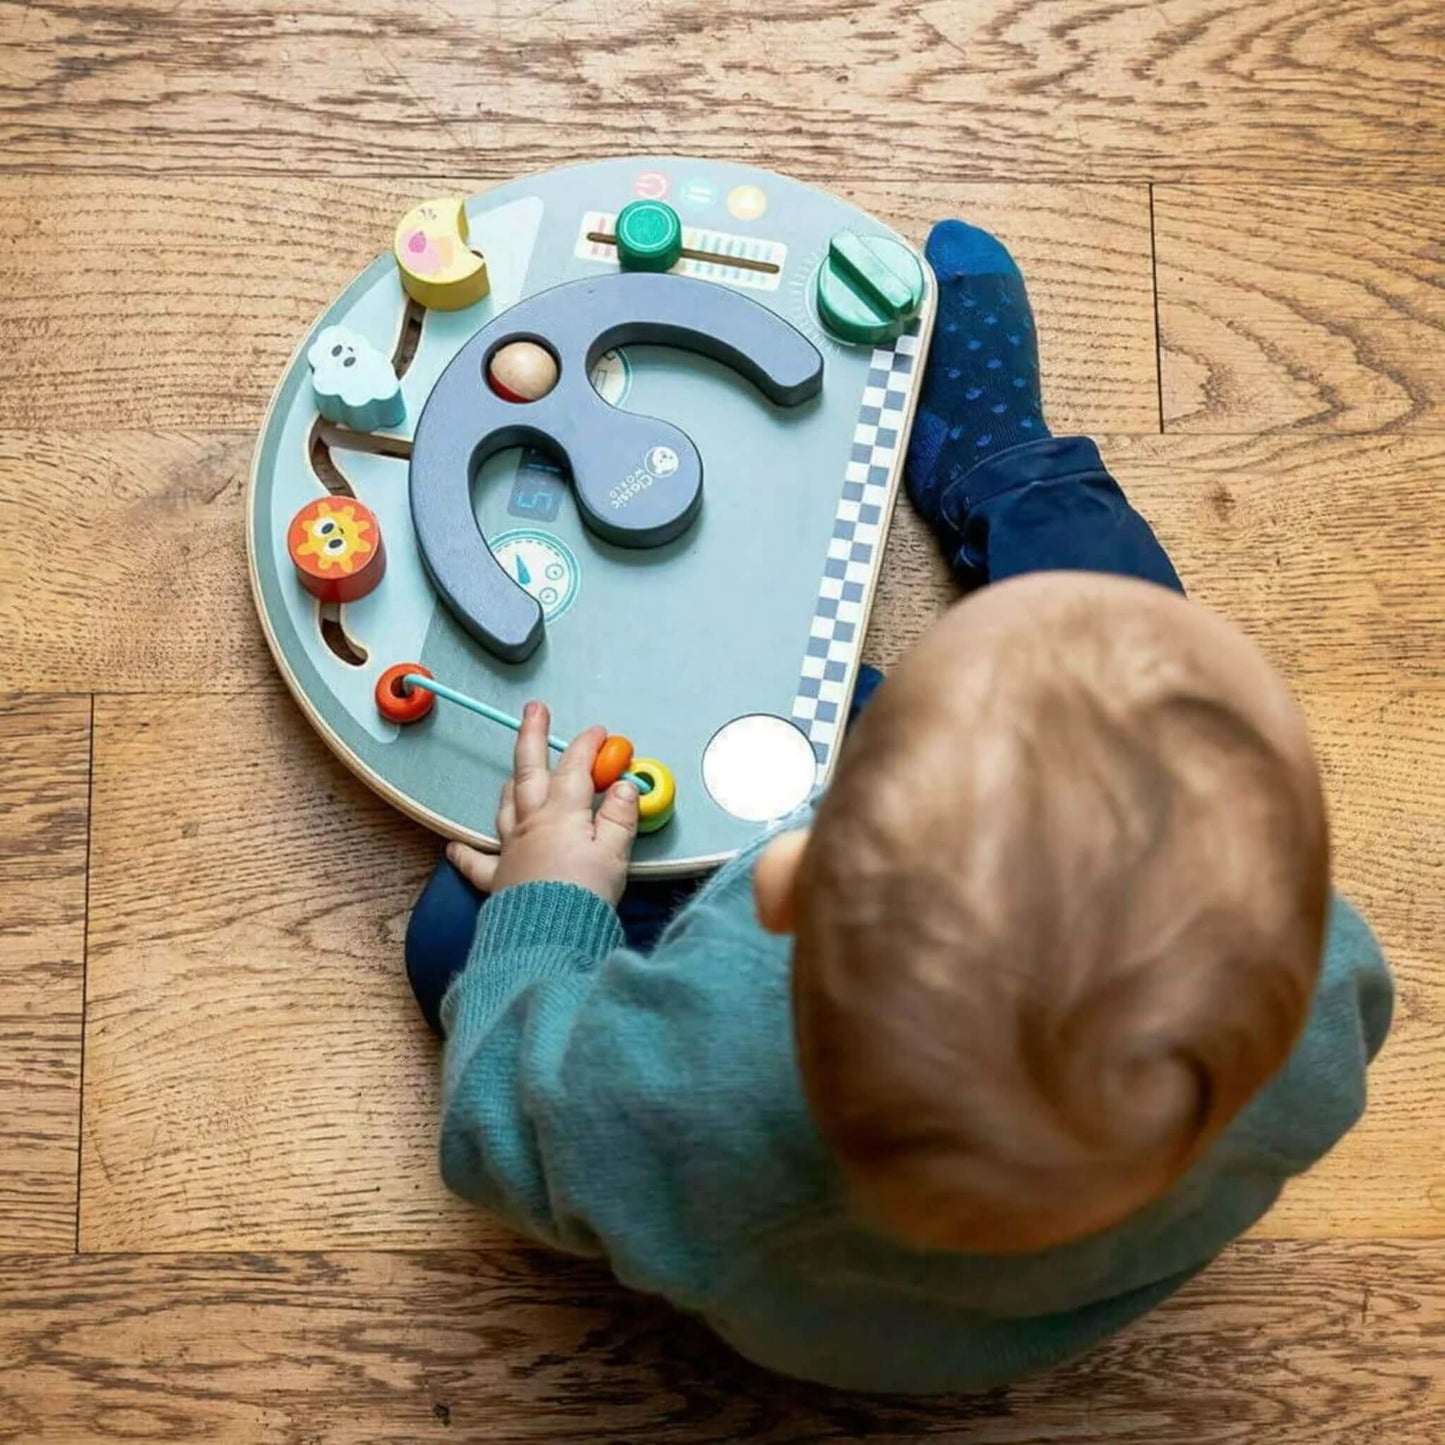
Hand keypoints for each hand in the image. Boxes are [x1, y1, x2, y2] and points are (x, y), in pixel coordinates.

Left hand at [446, 702, 637, 905]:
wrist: (547, 939)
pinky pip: (476, 861)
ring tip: (516, 774)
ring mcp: (509, 849)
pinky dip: (466, 852)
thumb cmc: (584, 895)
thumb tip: (623, 785)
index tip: (600, 733)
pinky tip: (455, 847)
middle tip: (534, 710)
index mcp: (562, 814)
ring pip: (506, 805)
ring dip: (512, 784)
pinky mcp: (497, 879)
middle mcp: (531, 823)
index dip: (589, 746)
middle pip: (529, 771)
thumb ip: (619, 816)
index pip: (576, 768)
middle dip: (533, 737)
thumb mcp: (615, 855)